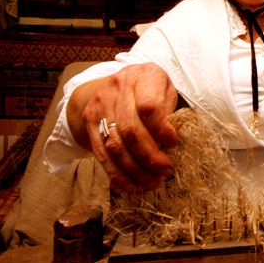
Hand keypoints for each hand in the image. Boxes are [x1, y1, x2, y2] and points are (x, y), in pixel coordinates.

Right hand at [67, 63, 177, 193]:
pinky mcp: (90, 122)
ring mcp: (100, 105)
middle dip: (150, 157)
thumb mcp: (166, 90)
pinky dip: (118, 175)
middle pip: (131, 130)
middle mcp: (118, 87)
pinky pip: (102, 154)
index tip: (173, 144)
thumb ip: (170, 112)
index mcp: (144, 76)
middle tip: (166, 171)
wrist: (114, 84)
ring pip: (115, 146)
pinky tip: (132, 186)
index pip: (149, 107)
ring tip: (152, 183)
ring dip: (135, 170)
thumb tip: (173, 146)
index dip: (161, 129)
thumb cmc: (151, 90)